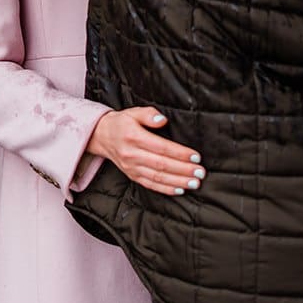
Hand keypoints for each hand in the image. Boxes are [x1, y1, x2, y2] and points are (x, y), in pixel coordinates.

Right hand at [86, 107, 205, 196]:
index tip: (195, 157)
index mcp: (134, 137)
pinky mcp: (132, 175)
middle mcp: (132, 155)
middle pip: (162, 165)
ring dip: (178, 181)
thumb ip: (149, 114)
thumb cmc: (122, 123)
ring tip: (195, 183)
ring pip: (157, 177)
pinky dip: (165, 189)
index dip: (180, 153)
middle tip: (200, 172)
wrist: (102, 136)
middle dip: (183, 170)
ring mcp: (132, 167)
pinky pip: (150, 185)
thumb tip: (162, 120)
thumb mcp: (133, 112)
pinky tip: (180, 190)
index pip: (161, 147)